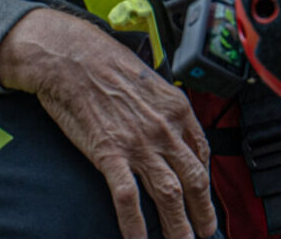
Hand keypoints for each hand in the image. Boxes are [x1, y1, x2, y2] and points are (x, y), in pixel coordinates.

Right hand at [0, 8, 216, 238]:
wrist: (73, 58)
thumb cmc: (108, 65)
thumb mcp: (152, 81)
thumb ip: (167, 109)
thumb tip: (176, 130)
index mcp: (177, 109)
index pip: (201, 153)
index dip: (206, 182)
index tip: (206, 197)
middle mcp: (164, 129)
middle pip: (193, 180)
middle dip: (203, 212)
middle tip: (206, 231)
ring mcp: (138, 144)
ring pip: (168, 194)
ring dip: (179, 225)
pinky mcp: (109, 154)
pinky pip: (127, 197)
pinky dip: (135, 224)